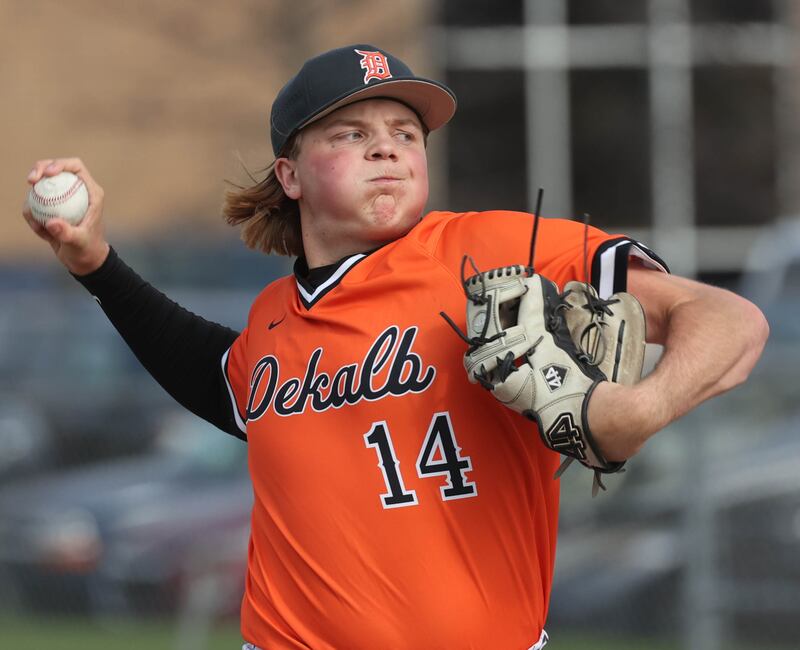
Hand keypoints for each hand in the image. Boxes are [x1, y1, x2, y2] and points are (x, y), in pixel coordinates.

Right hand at [23, 158, 109, 275]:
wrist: (84, 261)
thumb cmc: (87, 250)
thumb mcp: (78, 242)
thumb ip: (66, 232)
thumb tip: (51, 222)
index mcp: (90, 193)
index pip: (76, 167)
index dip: (60, 164)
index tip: (46, 173)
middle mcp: (77, 191)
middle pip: (56, 169)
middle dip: (40, 169)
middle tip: (30, 181)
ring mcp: (64, 199)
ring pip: (43, 185)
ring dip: (33, 201)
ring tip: (40, 227)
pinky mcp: (53, 208)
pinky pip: (36, 205)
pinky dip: (33, 217)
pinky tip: (41, 233)